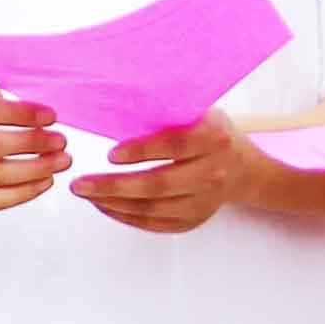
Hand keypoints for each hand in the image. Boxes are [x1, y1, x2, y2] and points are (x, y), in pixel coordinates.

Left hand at [72, 110, 250, 235]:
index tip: (110, 154)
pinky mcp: (194, 220)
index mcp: (213, 138)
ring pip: (153, 209)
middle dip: (113, 186)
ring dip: (113, 203)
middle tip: (79, 184)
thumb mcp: (198, 112)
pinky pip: (155, 224)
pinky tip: (105, 205)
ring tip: (86, 193)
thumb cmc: (210, 133)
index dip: (142, 151)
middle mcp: (212, 172)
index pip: (174, 146)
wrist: (245, 169)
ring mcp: (204, 201)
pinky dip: (125, 216)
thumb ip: (167, 110)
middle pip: (158, 185)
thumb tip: (117, 100)